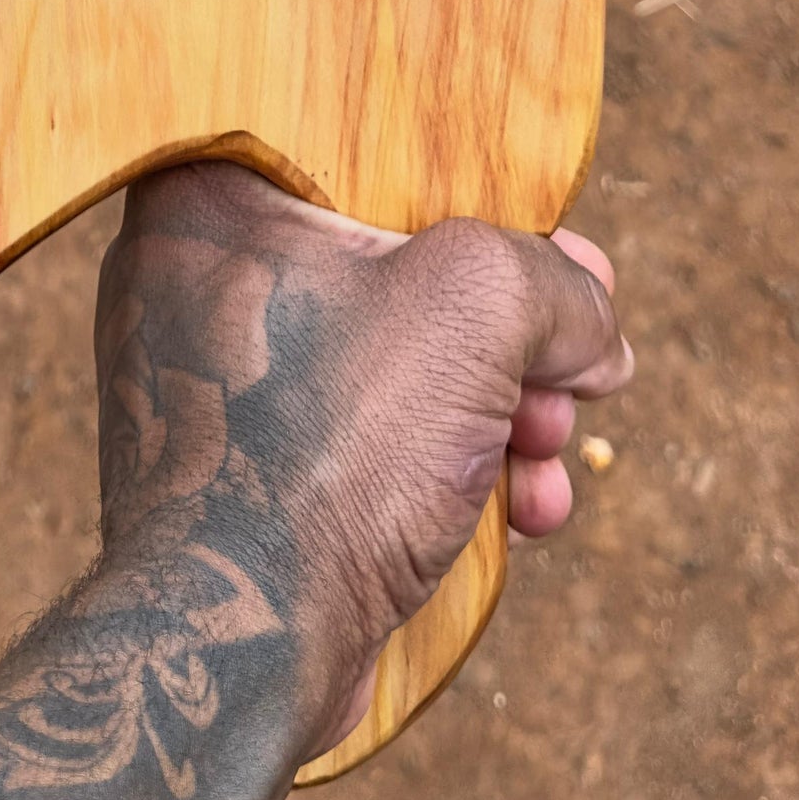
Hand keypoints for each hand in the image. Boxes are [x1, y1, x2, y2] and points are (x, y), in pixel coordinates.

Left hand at [95, 163, 632, 756]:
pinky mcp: (250, 477)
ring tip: (550, 457)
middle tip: (578, 367)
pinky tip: (524, 513)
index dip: (485, 198)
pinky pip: (372, 443)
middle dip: (516, 335)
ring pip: (401, 368)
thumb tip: (599, 335)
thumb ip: (555, 284)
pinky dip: (455, 470)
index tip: (562, 244)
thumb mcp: (476, 305)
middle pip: (403, 271)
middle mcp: (199, 283)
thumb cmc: (329, 446)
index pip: (371, 158)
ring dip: (506, 413)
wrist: (240, 641)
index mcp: (213, 201)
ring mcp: (222, 389)